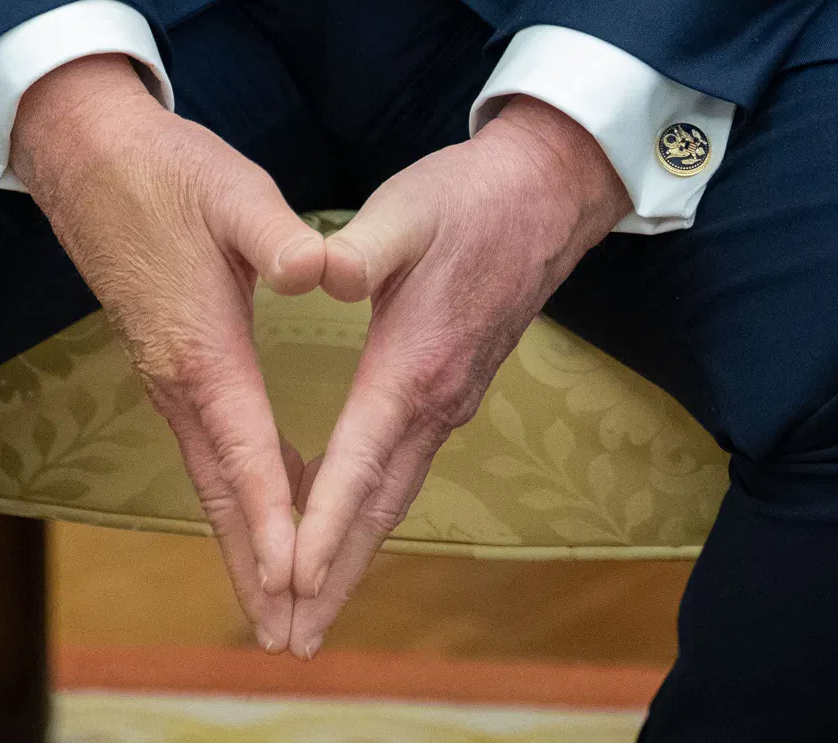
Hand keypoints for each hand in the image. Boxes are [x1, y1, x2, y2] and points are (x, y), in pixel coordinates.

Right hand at [12, 56, 329, 649]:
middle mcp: (178, 380)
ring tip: (278, 604)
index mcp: (201, 346)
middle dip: (256, 566)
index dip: (274, 516)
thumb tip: (319, 266)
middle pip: (222, 493)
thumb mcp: (232, 187)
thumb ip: (276, 234)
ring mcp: (167, 378)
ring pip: (211, 480)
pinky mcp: (168, 365)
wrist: (86, 154)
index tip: (296, 576)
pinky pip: (207, 452)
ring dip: (245, 543)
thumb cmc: (165, 168)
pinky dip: (238, 497)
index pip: (244, 450)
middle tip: (287, 634)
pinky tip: (270, 511)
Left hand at [284, 100, 627, 653]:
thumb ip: (361, 245)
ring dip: (353, 554)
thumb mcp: (406, 208)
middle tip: (296, 642)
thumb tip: (324, 271)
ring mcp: (450, 402)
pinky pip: (405, 472)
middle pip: (379, 507)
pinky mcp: (454, 391)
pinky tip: (348, 526)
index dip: (322, 524)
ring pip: (394, 496)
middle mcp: (437, 401)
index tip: (289, 579)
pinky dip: (371, 513)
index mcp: (414, 364)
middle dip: (335, 576)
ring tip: (314, 608)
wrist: (547, 195)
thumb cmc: (468, 198)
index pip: (359, 461)